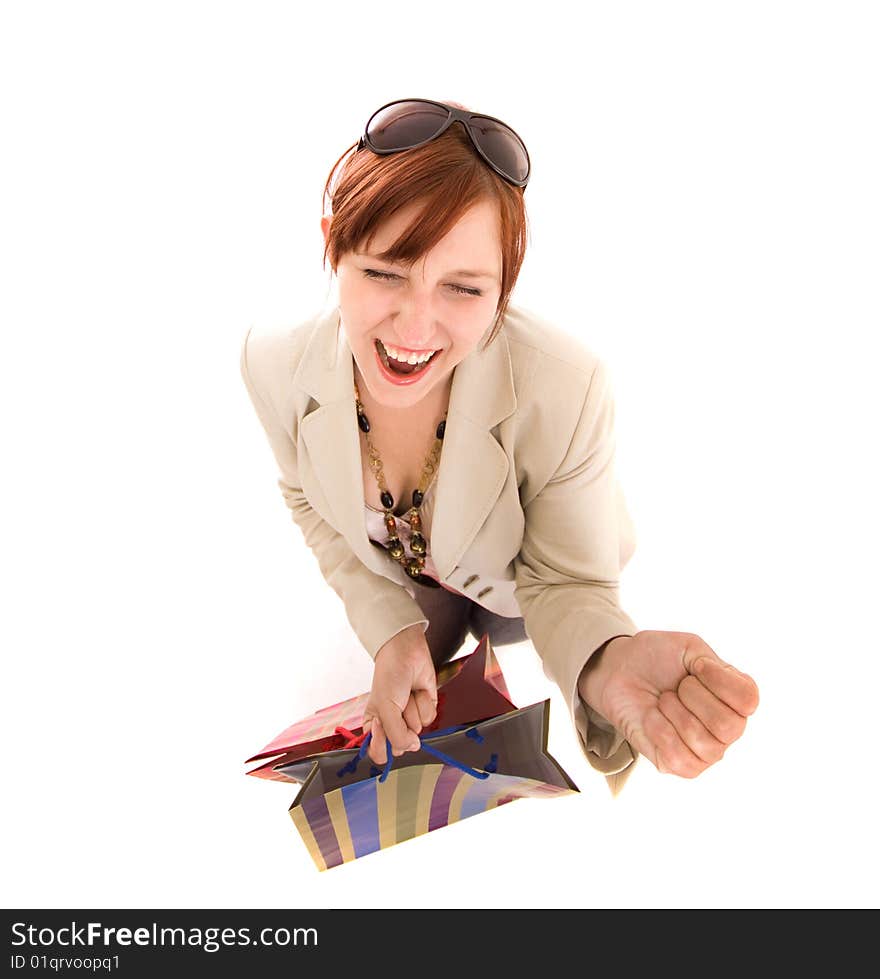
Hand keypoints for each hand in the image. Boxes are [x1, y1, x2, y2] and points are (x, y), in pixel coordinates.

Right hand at [362, 624, 438, 766]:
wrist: (407, 654)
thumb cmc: (389, 677)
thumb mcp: (385, 708)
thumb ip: (396, 735)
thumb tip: (413, 747)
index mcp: (374, 727)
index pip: (378, 753)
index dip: (382, 745)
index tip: (381, 726)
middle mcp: (392, 725)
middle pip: (401, 746)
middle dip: (401, 724)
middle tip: (395, 705)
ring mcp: (409, 718)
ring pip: (417, 730)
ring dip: (413, 710)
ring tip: (406, 694)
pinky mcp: (425, 710)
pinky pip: (429, 718)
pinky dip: (424, 703)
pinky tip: (418, 691)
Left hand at [578, 630, 758, 777]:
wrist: (620, 671)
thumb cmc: (657, 659)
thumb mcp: (687, 647)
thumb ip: (711, 663)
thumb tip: (717, 682)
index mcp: (736, 697)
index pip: (748, 700)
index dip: (719, 680)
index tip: (696, 666)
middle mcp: (728, 727)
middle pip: (729, 726)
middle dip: (693, 698)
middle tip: (677, 687)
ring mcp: (707, 750)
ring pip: (705, 744)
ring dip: (675, 714)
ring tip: (664, 701)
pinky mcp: (681, 765)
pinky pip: (680, 757)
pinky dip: (660, 730)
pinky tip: (653, 717)